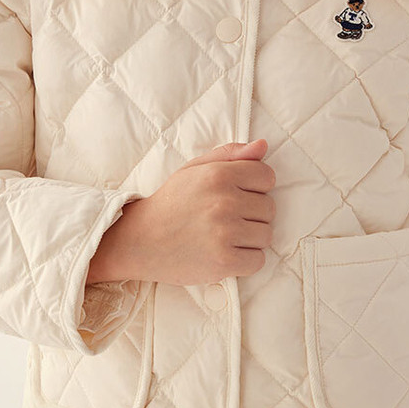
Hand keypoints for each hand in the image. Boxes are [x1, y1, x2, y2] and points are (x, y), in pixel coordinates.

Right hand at [87, 138, 275, 286]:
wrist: (139, 240)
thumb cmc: (171, 202)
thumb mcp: (194, 169)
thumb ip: (230, 154)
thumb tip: (263, 146)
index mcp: (218, 174)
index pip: (267, 176)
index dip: (255, 187)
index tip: (237, 195)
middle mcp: (224, 201)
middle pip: (269, 208)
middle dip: (252, 213)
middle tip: (225, 218)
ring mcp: (225, 233)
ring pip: (266, 235)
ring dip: (250, 238)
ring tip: (224, 236)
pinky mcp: (224, 261)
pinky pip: (258, 260)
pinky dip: (245, 260)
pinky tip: (225, 253)